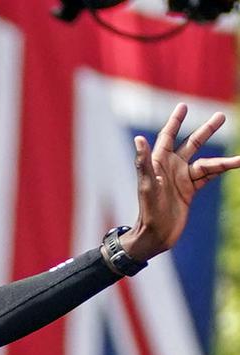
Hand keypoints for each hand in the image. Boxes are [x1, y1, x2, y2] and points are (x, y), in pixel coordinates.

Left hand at [125, 103, 239, 262]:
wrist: (156, 234)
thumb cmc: (148, 210)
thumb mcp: (146, 185)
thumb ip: (143, 162)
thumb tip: (138, 139)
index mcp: (158, 163)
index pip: (168, 136)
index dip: (175, 121)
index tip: (183, 106)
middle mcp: (171, 168)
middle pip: (191, 144)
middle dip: (206, 131)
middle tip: (221, 116)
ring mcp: (181, 178)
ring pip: (206, 162)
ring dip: (224, 160)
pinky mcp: (190, 190)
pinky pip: (209, 176)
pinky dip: (222, 171)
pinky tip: (236, 165)